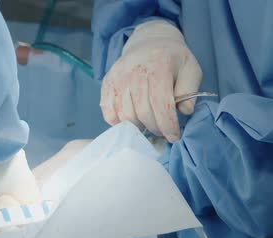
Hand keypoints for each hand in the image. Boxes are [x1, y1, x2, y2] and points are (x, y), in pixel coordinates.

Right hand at [100, 20, 201, 142]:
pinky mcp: (107, 83)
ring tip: (147, 125)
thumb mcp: (190, 69)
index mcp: (158, 65)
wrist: (149, 41)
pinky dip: (118, 122)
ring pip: (124, 114)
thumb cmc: (172, 59)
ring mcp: (117, 77)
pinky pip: (108, 111)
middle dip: (154, 128)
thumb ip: (190, 90)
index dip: (168, 125)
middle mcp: (134, 70)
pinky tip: (131, 120)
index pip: (161, 103)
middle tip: (162, 130)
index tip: (174, 136)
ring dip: (137, 126)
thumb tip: (185, 111)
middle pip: (142, 112)